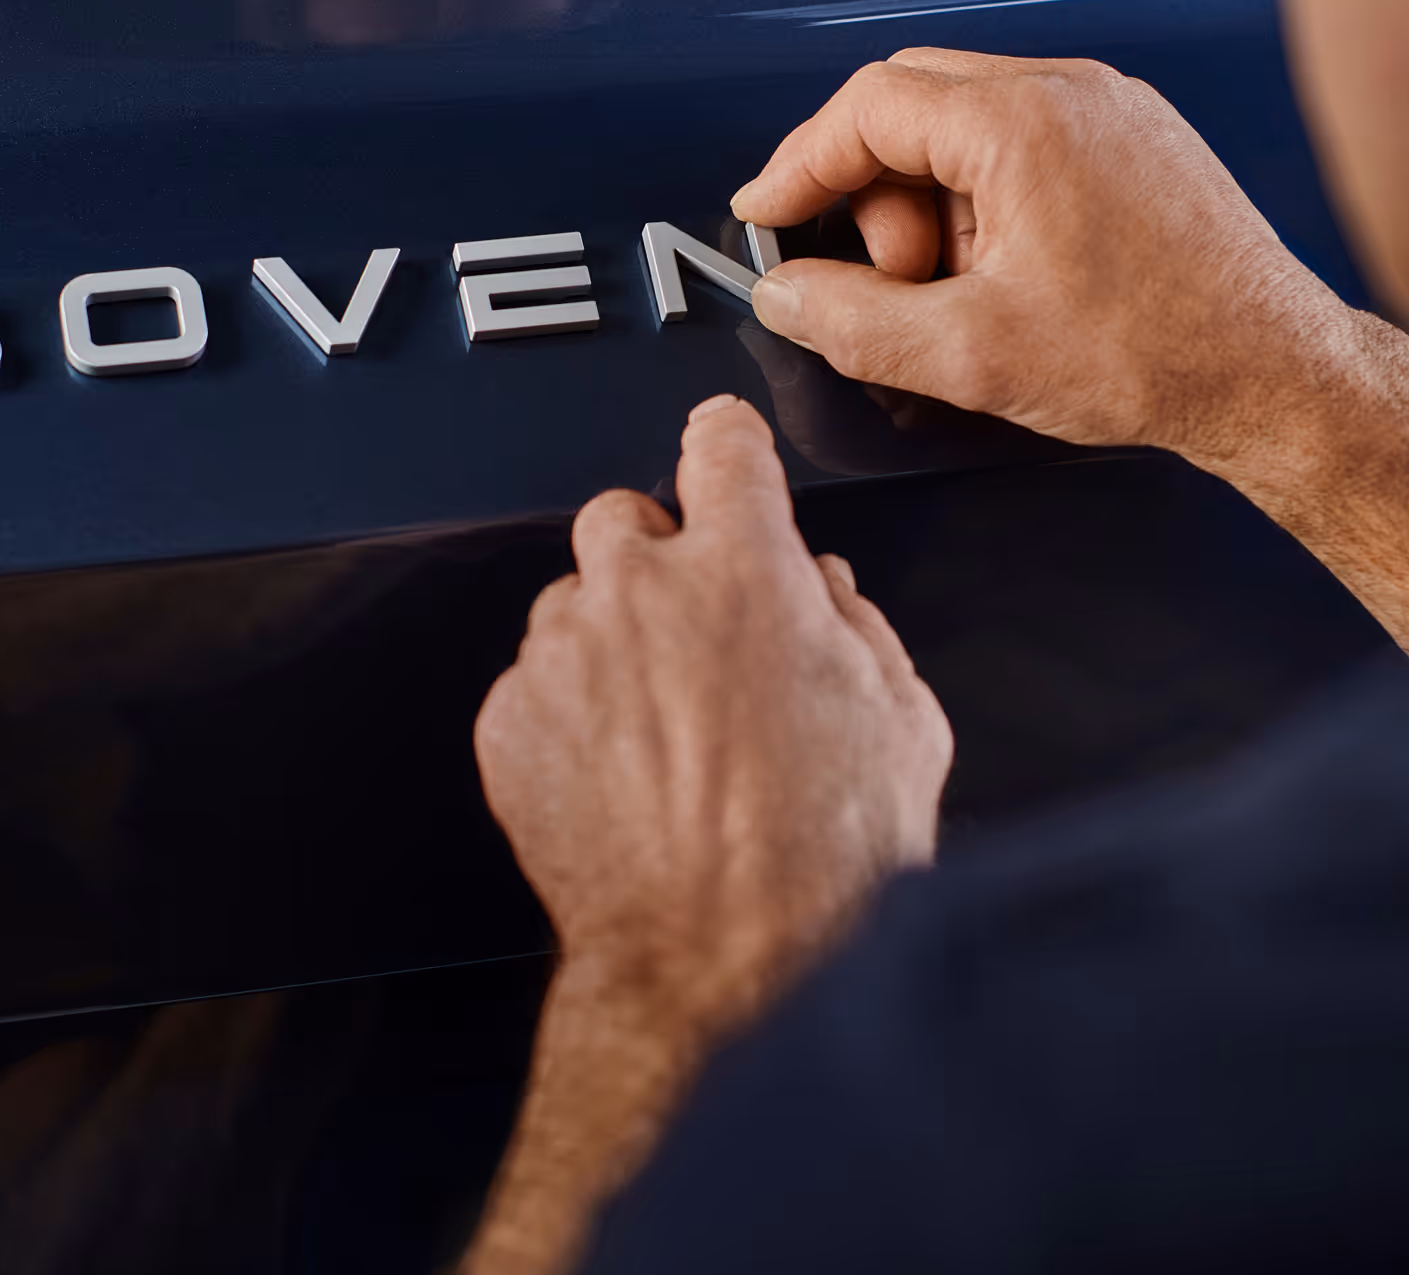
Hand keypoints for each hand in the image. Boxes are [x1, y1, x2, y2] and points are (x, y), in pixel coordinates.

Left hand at [461, 395, 950, 1274]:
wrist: (721, 965)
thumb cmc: (823, 857)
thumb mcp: (901, 724)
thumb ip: (856, 628)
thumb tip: (822, 594)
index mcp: (746, 567)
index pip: (721, 443)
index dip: (728, 450)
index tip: (724, 457)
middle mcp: (640, 589)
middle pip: (623, 515)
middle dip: (659, 559)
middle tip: (699, 639)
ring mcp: (562, 654)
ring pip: (571, 604)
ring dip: (608, 642)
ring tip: (662, 735)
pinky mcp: (507, 723)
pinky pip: (532, 688)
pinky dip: (567, 718)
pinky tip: (620, 782)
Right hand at [732, 48, 1408, 664]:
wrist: (1278, 376)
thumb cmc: (1157, 356)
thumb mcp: (970, 355)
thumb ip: (854, 320)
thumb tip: (788, 297)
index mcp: (1022, 121)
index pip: (869, 106)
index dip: (800, 164)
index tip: (767, 213)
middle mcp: (1070, 92)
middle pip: (914, 105)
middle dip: (873, 195)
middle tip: (884, 282)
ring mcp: (1112, 111)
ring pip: (969, 128)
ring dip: (934, 208)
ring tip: (962, 298)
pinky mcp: (1138, 142)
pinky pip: (1028, 146)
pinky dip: (989, 205)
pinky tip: (1008, 282)